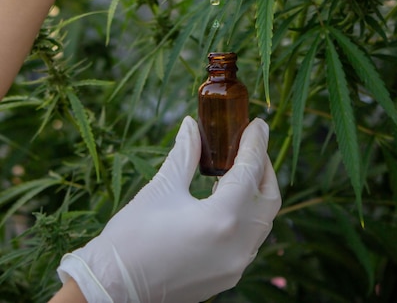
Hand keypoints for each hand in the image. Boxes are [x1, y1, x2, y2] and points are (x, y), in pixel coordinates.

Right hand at [57, 116, 280, 302]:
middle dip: (264, 166)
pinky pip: (250, 239)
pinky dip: (248, 214)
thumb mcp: (162, 188)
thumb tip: (192, 124)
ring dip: (257, 191)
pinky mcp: (227, 276)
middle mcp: (238, 246)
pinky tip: (229, 199)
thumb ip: (185, 153)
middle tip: (251, 143)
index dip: (256, 143)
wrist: (113, 288)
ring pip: (263, 221)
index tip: (258, 123)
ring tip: (239, 167)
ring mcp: (235, 265)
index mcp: (222, 218)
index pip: (251, 171)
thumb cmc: (132, 236)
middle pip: (269, 198)